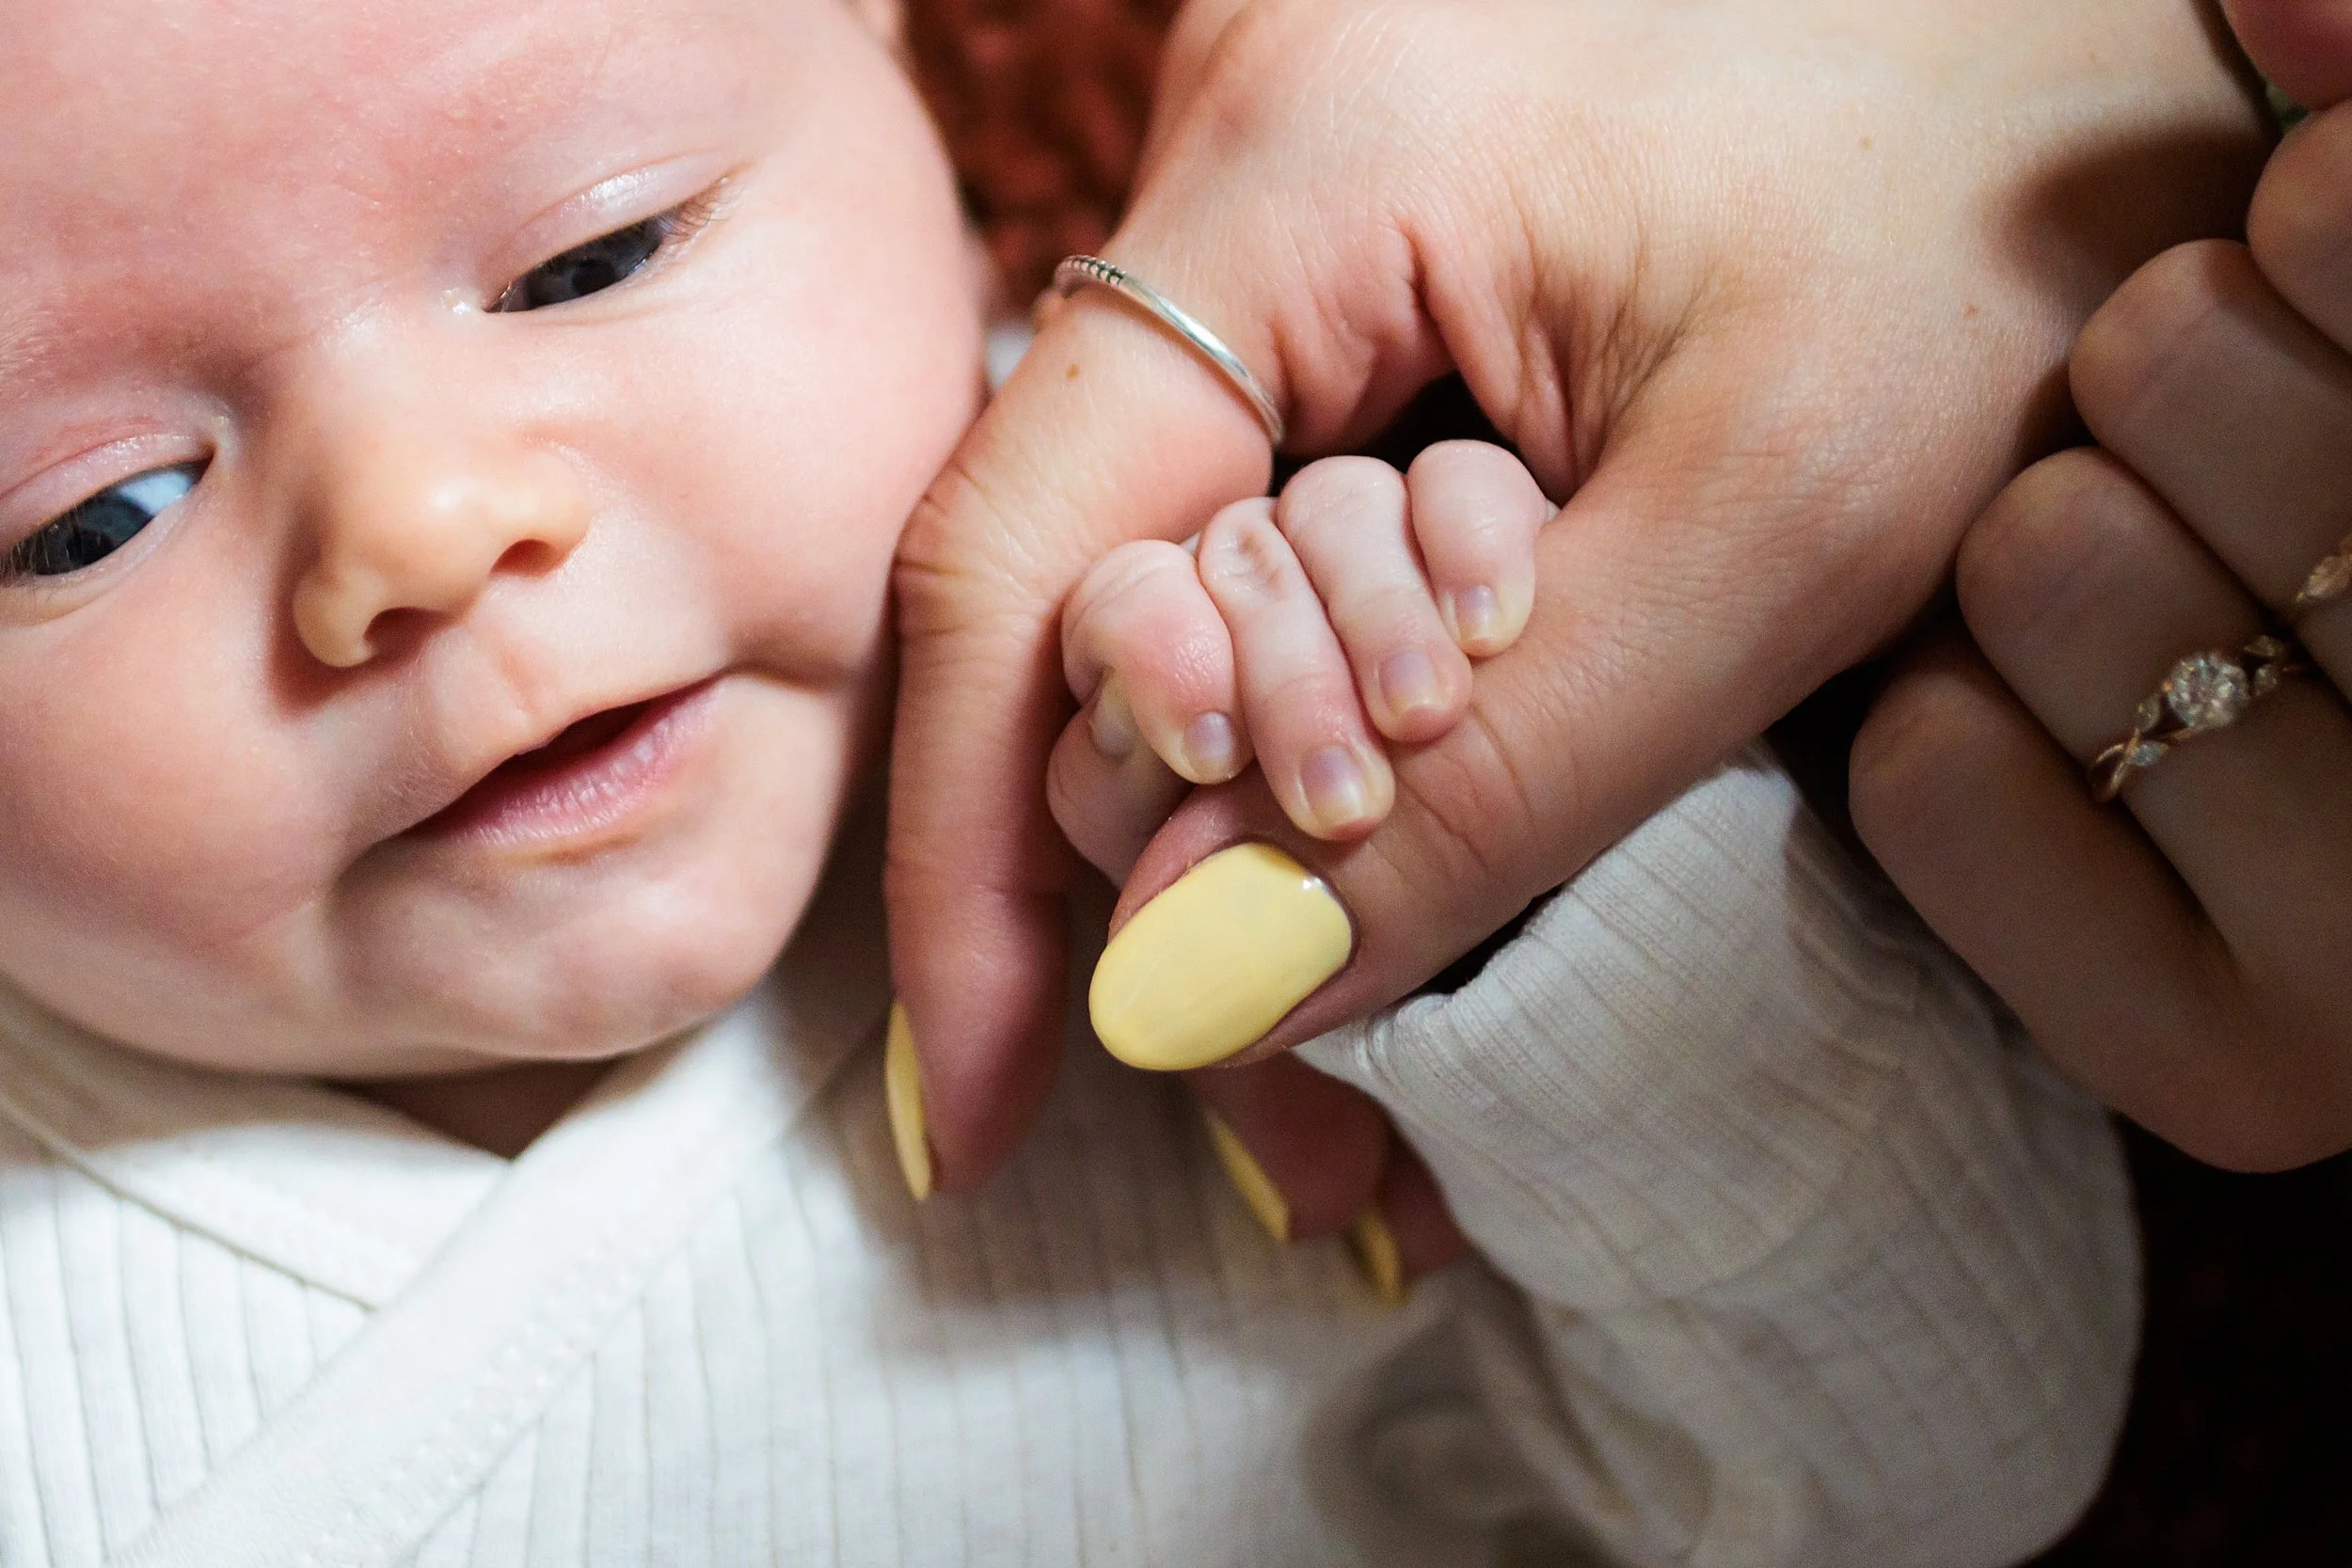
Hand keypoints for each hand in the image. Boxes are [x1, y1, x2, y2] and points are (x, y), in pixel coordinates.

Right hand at [889, 0, 2268, 1190]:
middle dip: (1200, 827)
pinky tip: (1425, 734)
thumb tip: (1206, 991)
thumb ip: (1496, 786)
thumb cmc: (1978, 229)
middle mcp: (1231, 154)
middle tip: (1322, 1045)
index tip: (982, 1111)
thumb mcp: (1771, 535)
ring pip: (1177, 552)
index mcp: (1301, 165)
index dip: (971, 856)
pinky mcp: (1338, 242)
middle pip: (1088, 580)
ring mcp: (1274, 193)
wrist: (2078, 71)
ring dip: (1283, 751)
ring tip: (1423, 835)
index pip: (1018, 549)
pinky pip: (1260, 490)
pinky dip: (1327, 655)